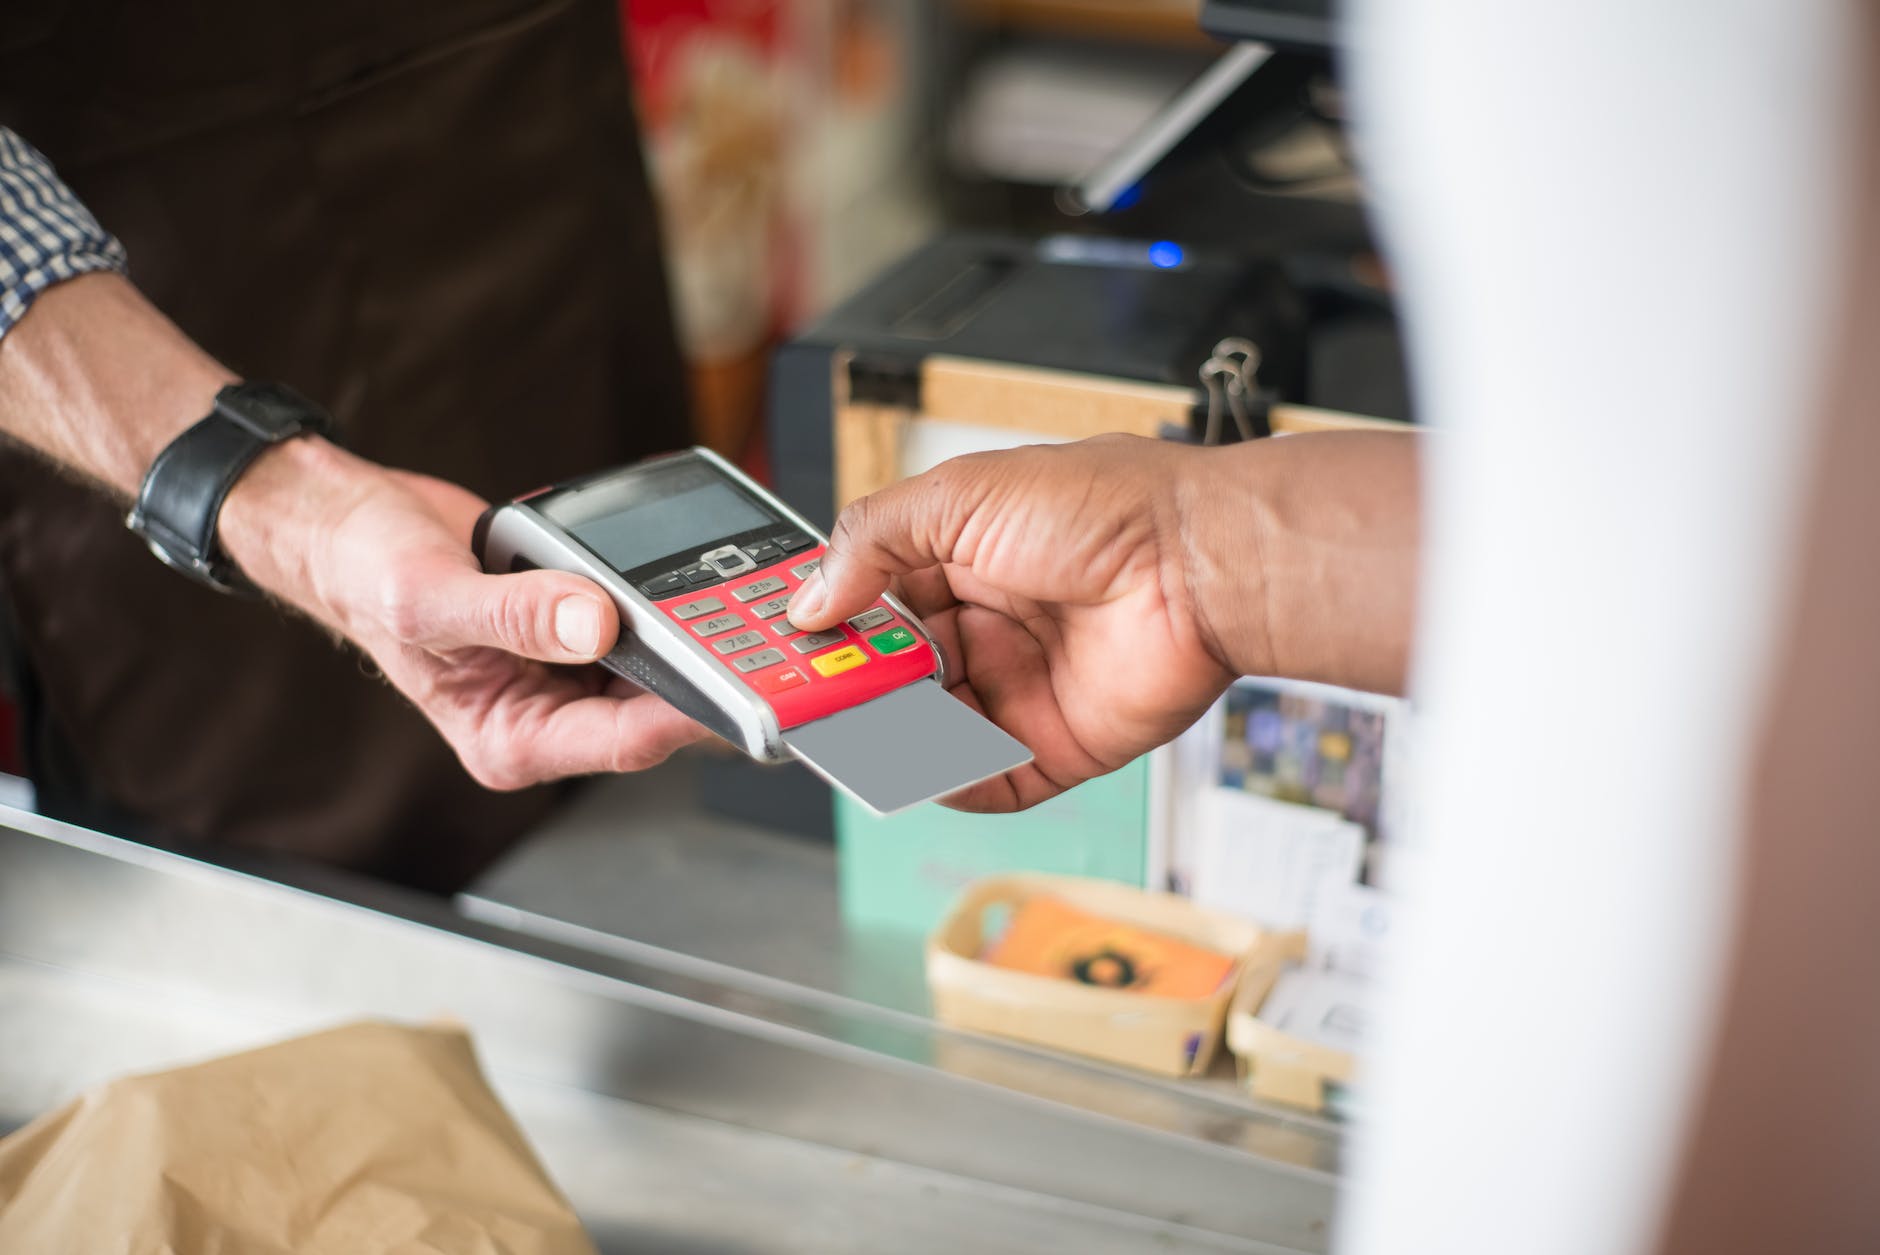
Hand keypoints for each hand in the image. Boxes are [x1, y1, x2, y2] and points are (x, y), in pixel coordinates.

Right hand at [220, 438, 709, 789]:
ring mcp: (567, 670)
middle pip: (651, 707)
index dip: (681, 717)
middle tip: (764, 641)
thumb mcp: (431, 597)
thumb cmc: (367, 576)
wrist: (357, 527)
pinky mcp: (581, 626)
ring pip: (654, 663)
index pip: (617, 742)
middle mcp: (547, 714)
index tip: (733, 688)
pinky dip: (664, 601)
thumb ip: (514, 614)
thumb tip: (593, 622)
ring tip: (743, 607)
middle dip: (703, 676)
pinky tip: (695, 577)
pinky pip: (638, 620)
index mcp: (511, 738)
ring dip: (692, 637)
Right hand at [787, 435, 1245, 810]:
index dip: (825, 626)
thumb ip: (872, 540)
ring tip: (856, 734)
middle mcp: (987, 625)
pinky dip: (949, 784)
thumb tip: (809, 597)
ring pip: (927, 732)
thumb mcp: (961, 496)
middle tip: (805, 702)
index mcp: (960, 559)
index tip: (783, 647)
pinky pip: (987, 782)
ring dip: (887, 738)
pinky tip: (921, 770)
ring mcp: (1020, 688)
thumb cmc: (1104, 509)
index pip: (869, 603)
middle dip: (847, 689)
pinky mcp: (1057, 746)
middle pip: (891, 674)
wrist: (1200, 562)